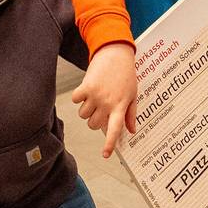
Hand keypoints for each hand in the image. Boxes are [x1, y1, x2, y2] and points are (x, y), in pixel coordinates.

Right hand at [70, 42, 137, 157]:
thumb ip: (130, 114)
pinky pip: (75, 101)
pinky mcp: (85, 87)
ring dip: (86, 109)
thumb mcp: (133, 95)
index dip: (109, 144)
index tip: (105, 155)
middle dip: (94, 120)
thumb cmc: (126, 74)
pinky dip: (78, 98)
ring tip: (94, 97)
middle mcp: (107, 103)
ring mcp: (96, 96)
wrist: (115, 53)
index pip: (114, 130)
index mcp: (120, 107)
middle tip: (99, 109)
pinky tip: (85, 90)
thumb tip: (131, 131)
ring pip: (83, 115)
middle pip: (93, 125)